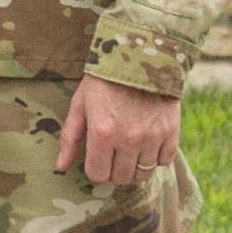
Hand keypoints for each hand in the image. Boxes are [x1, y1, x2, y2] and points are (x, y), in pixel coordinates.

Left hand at [55, 76, 182, 186]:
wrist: (141, 54)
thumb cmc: (105, 80)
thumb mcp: (81, 104)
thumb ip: (70, 137)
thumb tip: (60, 167)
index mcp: (102, 132)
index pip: (98, 175)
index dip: (95, 169)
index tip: (98, 158)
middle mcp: (128, 138)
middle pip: (121, 177)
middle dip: (114, 170)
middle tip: (114, 153)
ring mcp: (151, 136)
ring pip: (143, 173)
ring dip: (135, 165)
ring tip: (132, 148)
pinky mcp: (171, 131)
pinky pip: (164, 160)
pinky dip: (156, 156)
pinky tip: (149, 142)